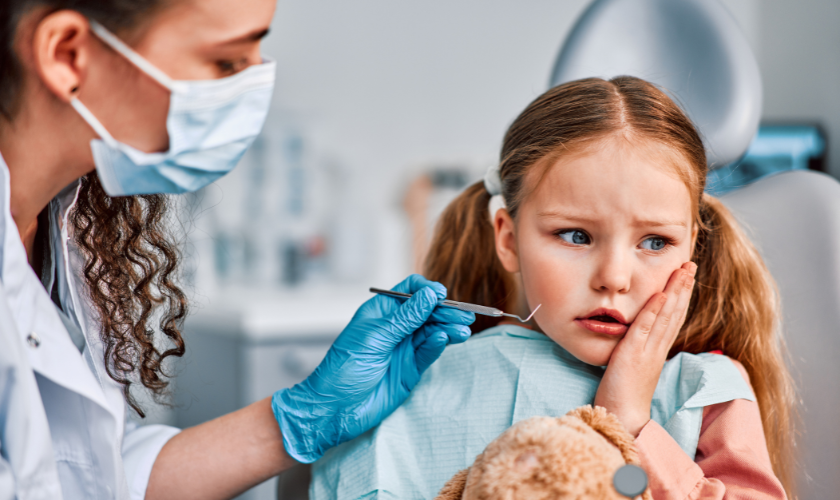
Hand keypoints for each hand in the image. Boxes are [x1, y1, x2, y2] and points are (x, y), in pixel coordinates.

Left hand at [271, 275, 474, 462]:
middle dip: (445, 311)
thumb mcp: (375, 338)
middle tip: (464, 314)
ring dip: (448, 329)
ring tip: (463, 330)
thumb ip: (405, 318)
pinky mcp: (411, 368)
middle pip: (426, 311)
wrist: (335, 410)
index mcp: (380, 312)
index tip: (440, 294)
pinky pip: (429, 352)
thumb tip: (429, 295)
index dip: (426, 290)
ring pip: (432, 332)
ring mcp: (404, 348)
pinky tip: (446, 339)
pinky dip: (439, 345)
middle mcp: (395, 327)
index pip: (410, 291)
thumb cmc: (343, 370)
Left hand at [593, 262, 696, 436]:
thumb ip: (635, 349)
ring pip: (665, 316)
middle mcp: (656, 348)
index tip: (685, 276)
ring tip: (683, 270)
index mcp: (656, 350)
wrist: (622, 417)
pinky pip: (645, 328)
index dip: (680, 296)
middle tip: (690, 264)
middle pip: (674, 312)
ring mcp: (647, 351)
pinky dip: (654, 310)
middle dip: (683, 287)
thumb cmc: (622, 395)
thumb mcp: (631, 366)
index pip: (672, 318)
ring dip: (675, 291)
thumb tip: (632, 335)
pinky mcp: (633, 355)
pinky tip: (661, 294)